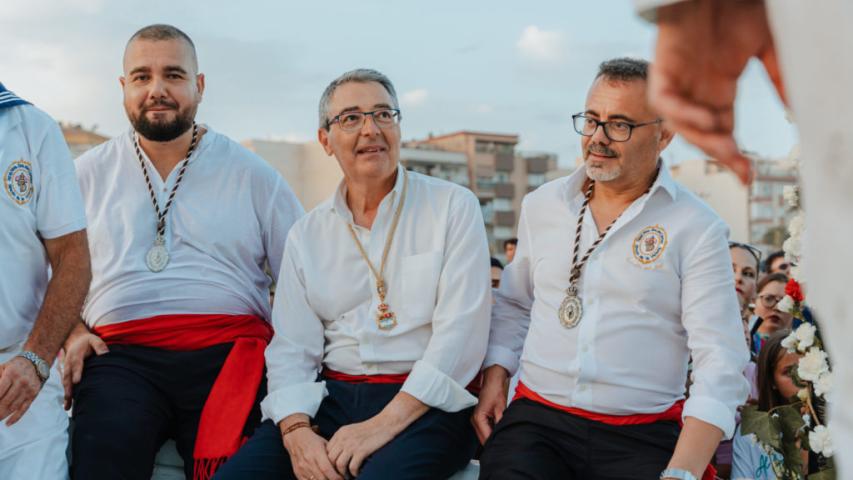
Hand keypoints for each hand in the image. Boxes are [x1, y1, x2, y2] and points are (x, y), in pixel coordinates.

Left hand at [0, 356, 42, 425]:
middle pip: (5, 401)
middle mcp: (21, 382)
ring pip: (13, 407)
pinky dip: (16, 417)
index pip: (0, 391)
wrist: (36, 363)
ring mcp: (28, 390)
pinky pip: (24, 408)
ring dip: (3, 415)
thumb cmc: (15, 366)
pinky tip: (8, 423)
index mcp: (11, 374)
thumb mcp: (2, 368)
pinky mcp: (33, 395)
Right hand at [61, 323, 107, 409]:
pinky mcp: (67, 374)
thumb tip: (106, 354)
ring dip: (66, 394)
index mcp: (76, 355)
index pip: (76, 364)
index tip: (77, 381)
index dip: (76, 372)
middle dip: (68, 388)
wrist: (75, 340)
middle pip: (68, 377)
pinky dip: (67, 394)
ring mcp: (67, 370)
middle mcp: (69, 363)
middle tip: (69, 398)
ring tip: (67, 406)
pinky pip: (66, 385)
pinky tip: (68, 404)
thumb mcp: (94, 340)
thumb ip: (99, 346)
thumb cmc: (88, 342)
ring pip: (65, 383)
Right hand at [282, 427, 341, 479]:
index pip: (327, 469)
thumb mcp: (325, 444)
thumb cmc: (314, 441)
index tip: (342, 478)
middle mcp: (308, 461)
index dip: (336, 477)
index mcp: (317, 452)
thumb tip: (343, 467)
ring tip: (331, 479)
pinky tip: (322, 479)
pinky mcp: (298, 473)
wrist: (296, 438)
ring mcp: (302, 468)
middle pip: (322, 478)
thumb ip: (332, 456)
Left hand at [326, 417, 395, 476]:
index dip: (329, 461)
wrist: (385, 423)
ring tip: (348, 476)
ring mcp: (352, 445)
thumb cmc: (371, 428)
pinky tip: (358, 472)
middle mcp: (343, 438)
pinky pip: (352, 467)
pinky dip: (354, 473)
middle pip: (330, 459)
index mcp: (340, 433)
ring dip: (343, 473)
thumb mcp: (352, 430)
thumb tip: (337, 454)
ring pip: (339, 465)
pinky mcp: (362, 451)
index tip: (335, 467)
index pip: (326, 451)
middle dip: (334, 469)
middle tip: (341, 474)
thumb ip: (343, 439)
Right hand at [471, 365, 508, 443]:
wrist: (492, 383)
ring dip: (491, 436)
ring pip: (483, 435)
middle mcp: (474, 420)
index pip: (486, 437)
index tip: (503, 443)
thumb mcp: (501, 409)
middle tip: (504, 441)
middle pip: (483, 438)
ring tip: (501, 434)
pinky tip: (497, 428)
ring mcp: (475, 420)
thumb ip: (500, 423)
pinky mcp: (478, 419)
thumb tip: (502, 434)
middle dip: (492, 440)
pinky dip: (490, 431)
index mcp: (478, 417)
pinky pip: (484, 430)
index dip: (494, 441)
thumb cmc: (495, 392)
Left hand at [649, 0, 778, 183]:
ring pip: (681, 124)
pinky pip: (663, 102)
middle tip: (740, 169)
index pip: (723, 132)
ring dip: (703, 140)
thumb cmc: (737, 9)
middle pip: (703, 135)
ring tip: (726, 149)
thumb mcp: (765, 47)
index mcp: (718, 88)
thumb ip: (778, 77)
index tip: (748, 176)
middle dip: (721, 155)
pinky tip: (705, 119)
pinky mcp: (661, 69)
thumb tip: (797, 111)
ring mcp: (678, 80)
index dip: (733, 156)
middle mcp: (696, 90)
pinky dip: (682, 114)